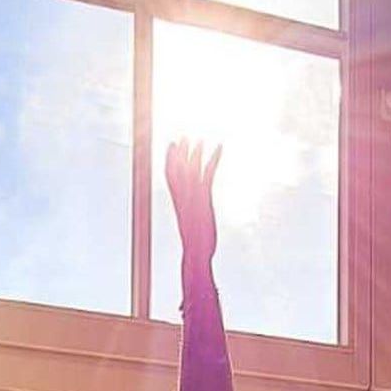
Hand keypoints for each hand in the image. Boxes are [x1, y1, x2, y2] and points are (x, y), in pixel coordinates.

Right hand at [166, 138, 220, 269]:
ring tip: (199, 139)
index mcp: (179, 202)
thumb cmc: (196, 246)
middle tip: (183, 137)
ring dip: (195, 153)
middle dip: (180, 153)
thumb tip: (193, 218)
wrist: (196, 253)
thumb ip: (192, 218)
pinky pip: (208, 173)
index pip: (170, 176)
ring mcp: (192, 197)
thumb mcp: (192, 229)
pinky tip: (220, 147)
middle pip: (177, 169)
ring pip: (191, 169)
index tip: (172, 145)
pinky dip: (214, 158)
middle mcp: (183, 197)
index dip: (170, 160)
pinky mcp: (203, 198)